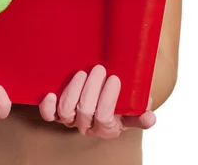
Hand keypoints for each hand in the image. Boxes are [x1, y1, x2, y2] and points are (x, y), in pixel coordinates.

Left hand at [39, 65, 155, 138]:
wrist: (101, 97)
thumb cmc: (118, 103)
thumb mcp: (132, 109)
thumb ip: (140, 114)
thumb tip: (150, 117)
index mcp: (107, 128)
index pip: (105, 117)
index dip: (108, 98)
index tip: (114, 78)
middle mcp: (87, 125)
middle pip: (85, 111)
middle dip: (91, 88)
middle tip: (99, 69)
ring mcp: (71, 119)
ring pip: (67, 110)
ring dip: (73, 90)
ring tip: (82, 73)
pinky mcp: (56, 112)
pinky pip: (49, 115)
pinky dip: (47, 106)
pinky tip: (51, 93)